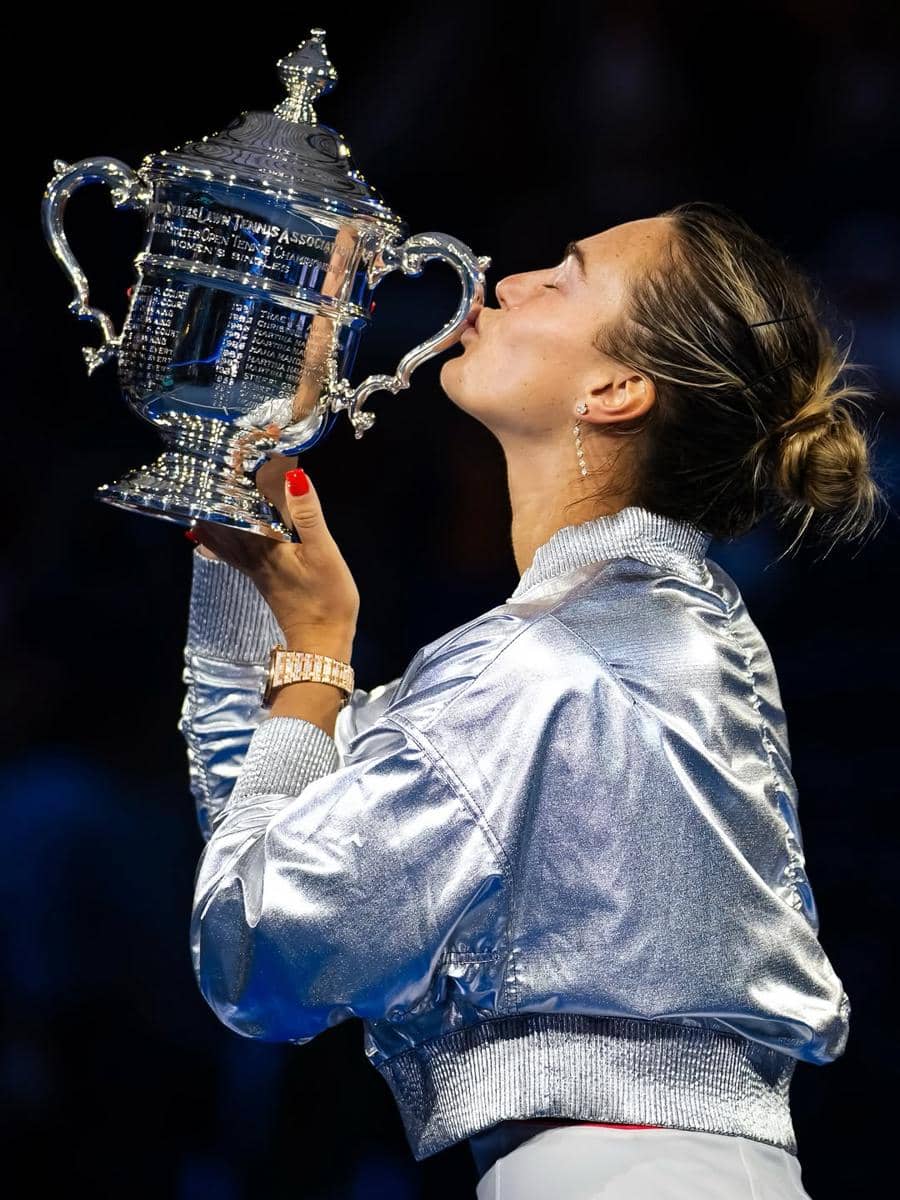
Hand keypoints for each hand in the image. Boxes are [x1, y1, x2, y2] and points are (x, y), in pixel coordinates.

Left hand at [192, 456, 359, 644]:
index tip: (237, 447)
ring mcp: (253, 567)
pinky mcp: (260, 576)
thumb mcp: (323, 553)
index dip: (238, 471)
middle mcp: (250, 553)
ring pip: (223, 533)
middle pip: (225, 515)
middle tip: (213, 464)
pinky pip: (231, 549)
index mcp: (264, 543)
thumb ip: (308, 515)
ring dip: (214, 510)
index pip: (242, 500)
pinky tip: (207, 532)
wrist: (321, 641)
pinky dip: (217, 535)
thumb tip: (294, 476)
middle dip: (220, 489)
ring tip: (203, 490)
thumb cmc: (325, 599)